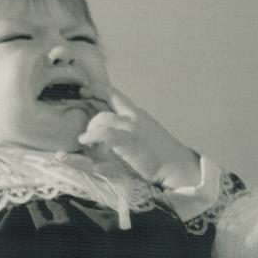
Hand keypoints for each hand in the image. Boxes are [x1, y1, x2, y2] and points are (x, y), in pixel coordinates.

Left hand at [78, 88, 200, 190]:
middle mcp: (135, 116)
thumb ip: (130, 129)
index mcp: (138, 114)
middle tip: (81, 110)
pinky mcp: (129, 140)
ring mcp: (132, 127)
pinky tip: (85, 140)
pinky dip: (92, 135)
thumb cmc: (162, 156)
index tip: (85, 91)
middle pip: (107, 100)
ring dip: (91, 127)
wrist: (176, 166)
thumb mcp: (145, 135)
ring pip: (103, 117)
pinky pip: (105, 133)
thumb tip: (114, 131)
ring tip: (87, 140)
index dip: (98, 90)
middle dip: (91, 101)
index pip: (115, 96)